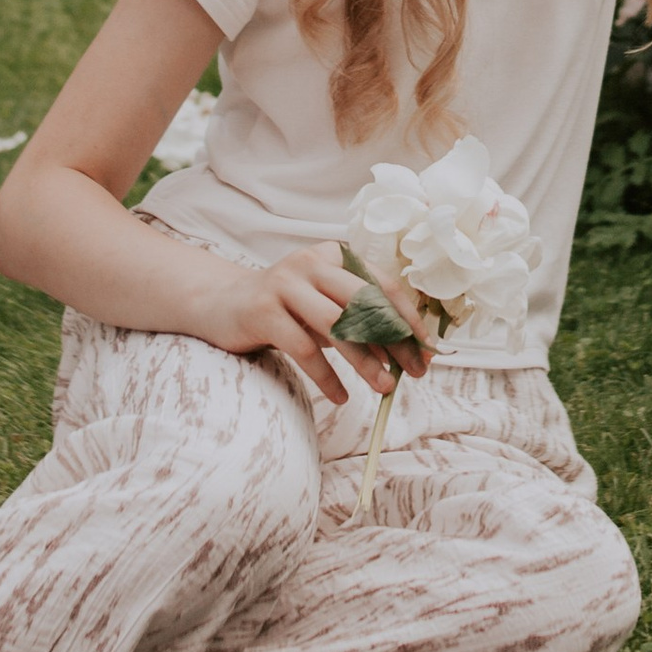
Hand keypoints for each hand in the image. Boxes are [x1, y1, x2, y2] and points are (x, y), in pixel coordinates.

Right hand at [211, 242, 432, 403]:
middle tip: (414, 371)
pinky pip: (303, 347)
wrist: (223, 305)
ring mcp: (285, 284)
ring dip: (365, 360)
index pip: (381, 284)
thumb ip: (362, 322)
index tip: (428, 348)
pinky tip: (341, 396)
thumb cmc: (287, 310)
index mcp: (334, 256)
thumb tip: (410, 351)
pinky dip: (326, 375)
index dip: (407, 317)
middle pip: (363, 303)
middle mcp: (311, 263)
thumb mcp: (326, 307)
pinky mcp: (263, 310)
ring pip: (336, 325)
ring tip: (385, 387)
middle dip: (394, 339)